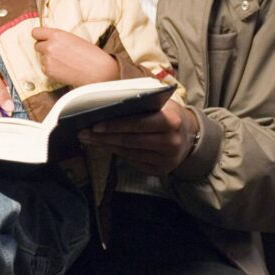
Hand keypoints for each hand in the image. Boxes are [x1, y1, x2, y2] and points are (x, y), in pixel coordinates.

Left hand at [31, 27, 117, 86]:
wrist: (97, 71)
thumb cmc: (90, 54)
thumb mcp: (73, 38)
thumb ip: (59, 37)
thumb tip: (47, 37)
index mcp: (56, 35)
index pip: (36, 32)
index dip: (39, 36)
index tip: (42, 39)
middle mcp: (49, 46)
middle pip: (37, 46)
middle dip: (44, 48)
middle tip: (57, 52)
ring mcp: (48, 59)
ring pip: (41, 58)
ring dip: (49, 59)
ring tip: (64, 62)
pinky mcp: (48, 71)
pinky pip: (44, 68)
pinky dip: (51, 69)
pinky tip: (63, 69)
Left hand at [78, 98, 197, 175]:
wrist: (190, 135)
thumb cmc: (169, 114)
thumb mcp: (161, 104)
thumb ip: (141, 104)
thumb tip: (108, 104)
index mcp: (170, 121)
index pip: (137, 124)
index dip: (115, 125)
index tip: (95, 125)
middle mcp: (170, 142)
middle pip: (129, 141)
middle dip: (103, 137)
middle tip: (83, 134)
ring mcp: (166, 159)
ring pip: (129, 153)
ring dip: (107, 146)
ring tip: (90, 139)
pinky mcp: (162, 170)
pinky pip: (134, 162)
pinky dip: (119, 154)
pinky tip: (107, 146)